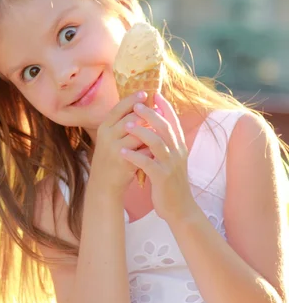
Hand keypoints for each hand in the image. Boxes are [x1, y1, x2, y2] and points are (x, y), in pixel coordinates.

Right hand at [91, 91, 151, 196]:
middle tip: (160, 109)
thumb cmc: (112, 156)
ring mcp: (114, 148)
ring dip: (152, 128)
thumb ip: (122, 123)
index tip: (146, 93)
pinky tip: (160, 144)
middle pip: (130, 118)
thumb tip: (142, 106)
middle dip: (147, 113)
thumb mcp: (111, 137)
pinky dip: (152, 146)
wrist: (103, 183)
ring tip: (163, 124)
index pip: (119, 107)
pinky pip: (142, 149)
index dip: (132, 99)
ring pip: (137, 133)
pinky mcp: (123, 161)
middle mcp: (107, 135)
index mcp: (104, 126)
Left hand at [121, 93, 196, 222]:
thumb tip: (156, 125)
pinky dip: (135, 156)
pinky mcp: (162, 178)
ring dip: (141, 132)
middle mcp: (178, 152)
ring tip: (127, 125)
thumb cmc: (170, 181)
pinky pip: (148, 164)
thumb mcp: (172, 159)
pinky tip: (122, 152)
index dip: (165, 107)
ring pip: (157, 143)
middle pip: (165, 128)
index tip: (154, 94)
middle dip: (150, 114)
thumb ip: (166, 143)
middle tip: (136, 105)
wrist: (179, 207)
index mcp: (179, 146)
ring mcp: (171, 165)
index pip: (174, 121)